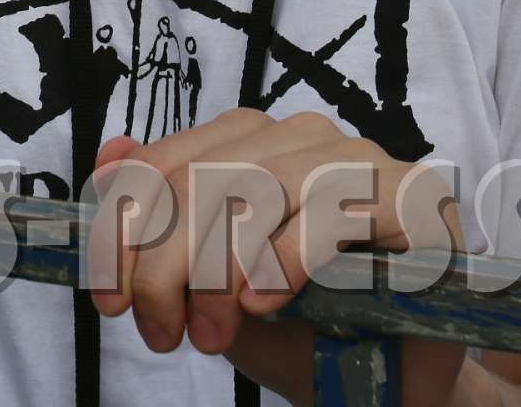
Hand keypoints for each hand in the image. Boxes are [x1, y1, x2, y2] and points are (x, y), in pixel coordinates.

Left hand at [89, 109, 465, 404]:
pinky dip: (283, 258)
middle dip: (164, 262)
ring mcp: (361, 160)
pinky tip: (263, 302)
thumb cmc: (301, 332)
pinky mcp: (411, 198)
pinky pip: (331, 210)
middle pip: (206, 177)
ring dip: (218, 268)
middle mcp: (303, 139)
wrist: (389, 386)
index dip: (126, 230)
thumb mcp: (210, 288)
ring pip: (260, 187)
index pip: (168, 163)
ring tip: (211, 332)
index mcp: (252, 144)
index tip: (111, 298)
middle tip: (160, 329)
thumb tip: (109, 157)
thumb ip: (161, 225)